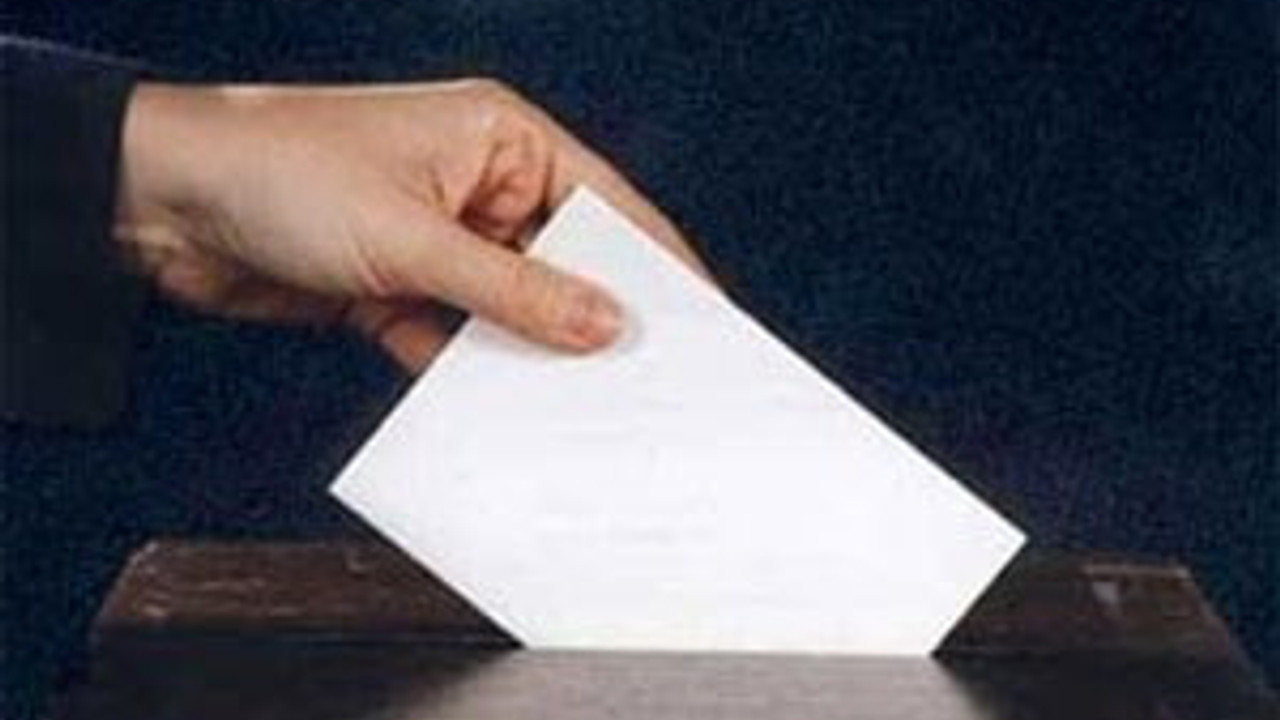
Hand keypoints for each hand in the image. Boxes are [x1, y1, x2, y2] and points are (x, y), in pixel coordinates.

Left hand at [114, 80, 709, 370]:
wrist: (159, 202)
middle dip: (593, 321)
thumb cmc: (282, 174)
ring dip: (529, 353)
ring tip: (576, 409)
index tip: (703, 318)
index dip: (657, 264)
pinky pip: (457, 335)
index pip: (605, 205)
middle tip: (643, 384)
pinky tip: (493, 407)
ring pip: (511, 307)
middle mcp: (479, 184)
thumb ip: (515, 288)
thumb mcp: (414, 237)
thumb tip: (606, 324)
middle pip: (563, 263)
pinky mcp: (399, 285)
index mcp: (501, 138)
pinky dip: (468, 368)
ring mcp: (439, 238)